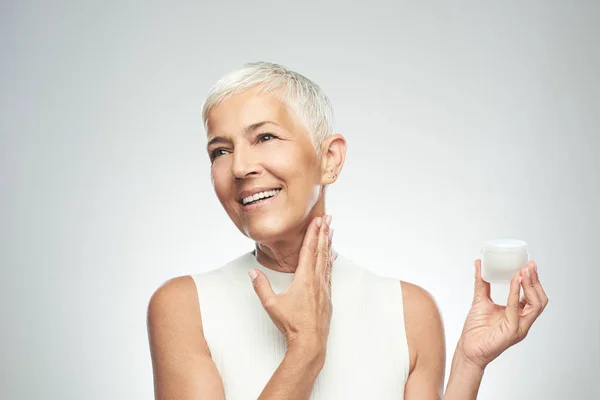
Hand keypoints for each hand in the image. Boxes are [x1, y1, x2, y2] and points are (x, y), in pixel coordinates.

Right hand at [249, 215, 334, 355]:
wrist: (310, 342)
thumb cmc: (291, 324)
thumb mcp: (271, 304)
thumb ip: (261, 286)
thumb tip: (253, 272)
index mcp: (304, 279)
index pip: (308, 250)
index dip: (313, 233)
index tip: (317, 220)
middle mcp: (317, 281)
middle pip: (321, 251)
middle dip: (324, 233)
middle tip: (328, 218)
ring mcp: (324, 288)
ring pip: (327, 261)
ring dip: (328, 245)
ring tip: (331, 232)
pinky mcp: (327, 297)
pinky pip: (329, 273)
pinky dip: (330, 261)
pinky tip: (332, 257)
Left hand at [456, 260, 548, 369]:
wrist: (467, 350)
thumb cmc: (476, 330)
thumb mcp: (480, 300)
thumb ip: (481, 282)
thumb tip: (479, 263)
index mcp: (518, 314)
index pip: (533, 296)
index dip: (533, 280)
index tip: (528, 264)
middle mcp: (523, 321)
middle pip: (539, 299)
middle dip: (535, 281)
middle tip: (529, 265)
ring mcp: (520, 327)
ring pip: (535, 305)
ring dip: (530, 286)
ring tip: (523, 271)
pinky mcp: (512, 331)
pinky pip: (516, 310)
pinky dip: (515, 294)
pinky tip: (514, 281)